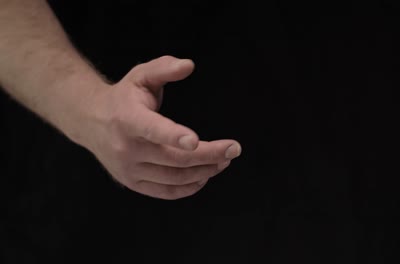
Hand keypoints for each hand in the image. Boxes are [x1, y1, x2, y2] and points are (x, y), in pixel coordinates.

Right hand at [79, 56, 240, 199]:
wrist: (91, 121)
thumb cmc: (124, 97)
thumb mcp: (141, 75)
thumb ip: (164, 68)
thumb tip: (189, 66)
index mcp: (127, 118)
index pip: (152, 129)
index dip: (174, 135)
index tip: (196, 140)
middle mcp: (126, 148)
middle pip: (173, 159)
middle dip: (209, 155)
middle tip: (234, 149)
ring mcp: (129, 169)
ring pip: (174, 178)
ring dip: (204, 171)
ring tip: (224, 161)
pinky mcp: (133, 183)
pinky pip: (166, 192)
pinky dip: (189, 187)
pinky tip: (205, 175)